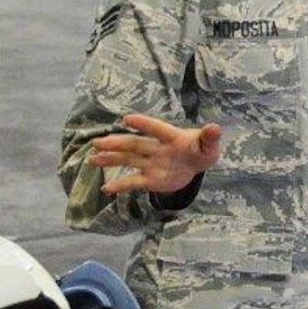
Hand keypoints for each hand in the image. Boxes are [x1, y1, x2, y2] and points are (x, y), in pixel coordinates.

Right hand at [86, 113, 222, 196]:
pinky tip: (105, 189)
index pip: (157, 129)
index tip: (127, 119)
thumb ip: (210, 137)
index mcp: (172, 137)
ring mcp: (151, 163)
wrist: (196, 163)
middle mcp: (157, 148)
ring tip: (92, 159)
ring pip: (128, 160)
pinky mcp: (149, 178)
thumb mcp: (210, 145)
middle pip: (135, 145)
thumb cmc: (202, 149)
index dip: (144, 124)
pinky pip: (133, 182)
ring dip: (110, 160)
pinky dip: (120, 185)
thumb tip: (215, 127)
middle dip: (117, 144)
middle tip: (97, 142)